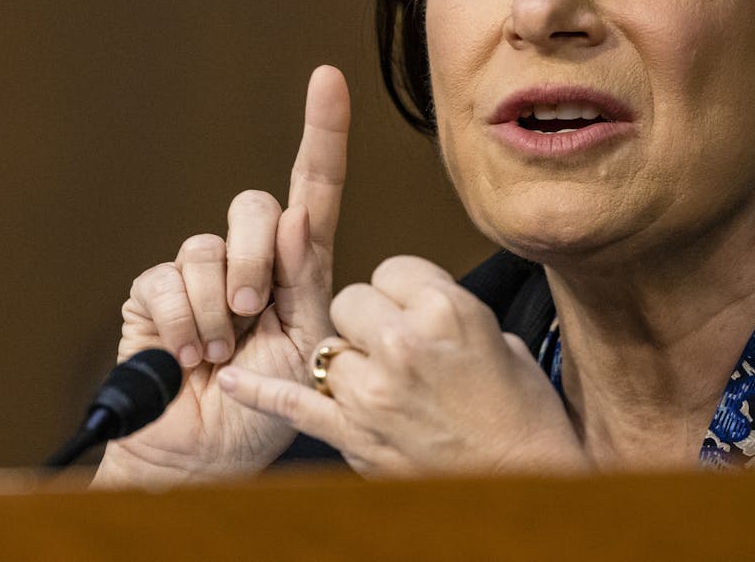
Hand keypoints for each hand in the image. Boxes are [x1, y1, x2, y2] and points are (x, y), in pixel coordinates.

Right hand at [93, 65, 348, 484]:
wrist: (208, 456)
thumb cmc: (267, 406)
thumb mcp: (309, 348)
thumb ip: (306, 281)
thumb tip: (297, 217)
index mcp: (299, 267)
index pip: (314, 189)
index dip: (322, 133)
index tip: (327, 79)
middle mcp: (249, 258)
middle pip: (256, 206)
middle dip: (258, 259)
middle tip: (253, 314)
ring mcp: (199, 273)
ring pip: (207, 246)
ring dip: (218, 307)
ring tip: (220, 352)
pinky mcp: (153, 294)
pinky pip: (166, 279)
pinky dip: (182, 322)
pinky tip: (190, 355)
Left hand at [218, 255, 590, 476]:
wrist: (525, 485)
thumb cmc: (523, 416)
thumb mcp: (499, 339)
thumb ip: (449, 311)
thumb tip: (418, 302)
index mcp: (446, 309)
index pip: (391, 268)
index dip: (399, 290)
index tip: (413, 309)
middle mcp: (403, 343)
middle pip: (350, 300)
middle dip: (365, 320)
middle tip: (395, 347)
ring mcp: (373, 391)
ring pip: (326, 346)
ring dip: (345, 359)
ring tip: (379, 382)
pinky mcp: (353, 435)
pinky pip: (293, 403)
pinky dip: (259, 393)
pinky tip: (229, 381)